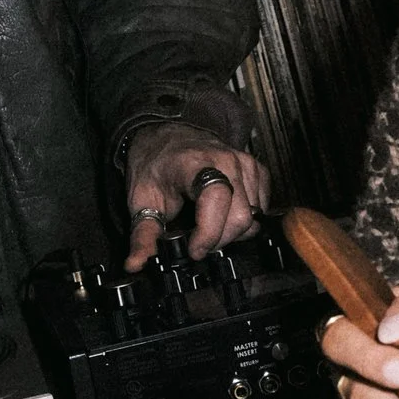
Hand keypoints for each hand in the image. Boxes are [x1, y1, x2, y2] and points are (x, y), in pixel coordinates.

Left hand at [122, 126, 269, 268]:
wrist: (167, 136)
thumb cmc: (156, 165)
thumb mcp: (141, 199)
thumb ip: (143, 234)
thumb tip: (137, 262)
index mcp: (193, 164)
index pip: (216, 198)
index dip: (209, 232)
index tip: (194, 250)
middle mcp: (224, 160)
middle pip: (240, 216)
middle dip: (219, 239)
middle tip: (199, 242)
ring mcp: (244, 162)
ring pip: (253, 215)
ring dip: (233, 231)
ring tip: (210, 226)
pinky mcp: (256, 168)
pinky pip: (261, 206)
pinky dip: (246, 218)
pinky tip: (226, 214)